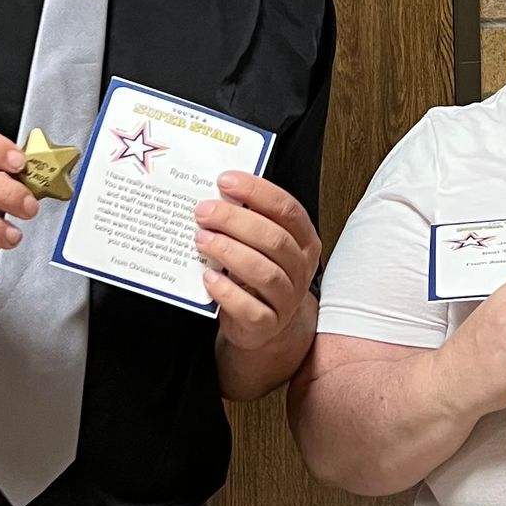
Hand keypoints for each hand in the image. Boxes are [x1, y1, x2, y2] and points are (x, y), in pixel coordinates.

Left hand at [194, 173, 321, 356]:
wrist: (263, 323)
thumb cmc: (257, 273)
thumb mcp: (259, 244)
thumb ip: (247, 220)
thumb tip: (216, 193)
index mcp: (303, 239)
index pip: (286, 209)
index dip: (256, 192)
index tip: (225, 181)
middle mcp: (300, 267)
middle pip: (274, 239)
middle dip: (235, 221)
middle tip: (204, 212)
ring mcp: (286, 298)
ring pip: (264, 272)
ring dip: (229, 252)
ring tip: (202, 240)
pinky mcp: (267, 324)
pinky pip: (250, 308)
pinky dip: (227, 292)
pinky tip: (209, 278)